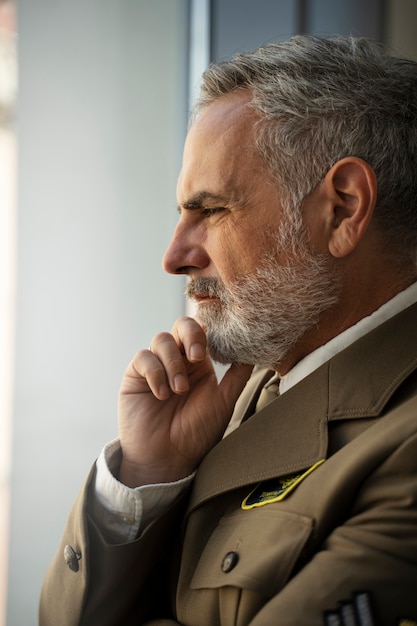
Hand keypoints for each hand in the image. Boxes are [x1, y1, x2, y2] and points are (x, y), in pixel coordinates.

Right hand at [118, 317, 252, 486]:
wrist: (167, 459)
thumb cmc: (197, 434)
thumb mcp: (223, 402)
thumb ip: (237, 376)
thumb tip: (253, 352)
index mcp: (200, 364)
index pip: (203, 332)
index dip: (207, 333)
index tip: (211, 352)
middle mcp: (178, 360)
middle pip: (182, 325)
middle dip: (190, 335)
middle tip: (197, 357)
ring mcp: (156, 366)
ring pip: (161, 339)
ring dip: (173, 363)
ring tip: (179, 390)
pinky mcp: (136, 375)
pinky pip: (144, 358)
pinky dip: (155, 373)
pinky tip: (162, 394)